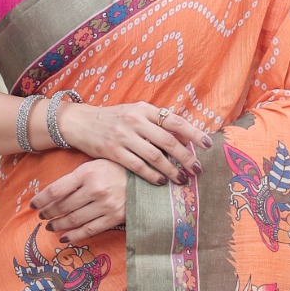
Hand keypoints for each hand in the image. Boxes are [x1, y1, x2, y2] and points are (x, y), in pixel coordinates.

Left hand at [32, 159, 127, 245]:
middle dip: (48, 213)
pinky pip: (89, 230)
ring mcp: (105, 205)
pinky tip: (64, 237)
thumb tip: (52, 193)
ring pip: (74, 219)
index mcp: (87, 173)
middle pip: (63, 206)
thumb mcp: (94, 165)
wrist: (145, 179)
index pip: (56, 189)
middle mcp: (95, 189)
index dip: (41, 199)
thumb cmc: (116, 170)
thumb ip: (75, 177)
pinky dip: (74, 236)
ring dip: (58, 225)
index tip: (33, 204)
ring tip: (49, 227)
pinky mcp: (113, 218)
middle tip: (41, 216)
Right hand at [55, 99, 210, 185]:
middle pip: (168, 140)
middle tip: (197, 169)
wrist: (81, 122)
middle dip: (186, 157)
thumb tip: (185, 138)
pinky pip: (137, 166)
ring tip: (182, 179)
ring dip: (171, 169)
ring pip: (154, 155)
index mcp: (144, 109)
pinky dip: (151, 175)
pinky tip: (161, 181)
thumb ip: (157, 122)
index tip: (208, 144)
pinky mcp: (113, 151)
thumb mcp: (135, 112)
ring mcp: (124, 136)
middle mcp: (135, 120)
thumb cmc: (114, 119)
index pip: (175, 120)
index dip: (193, 133)